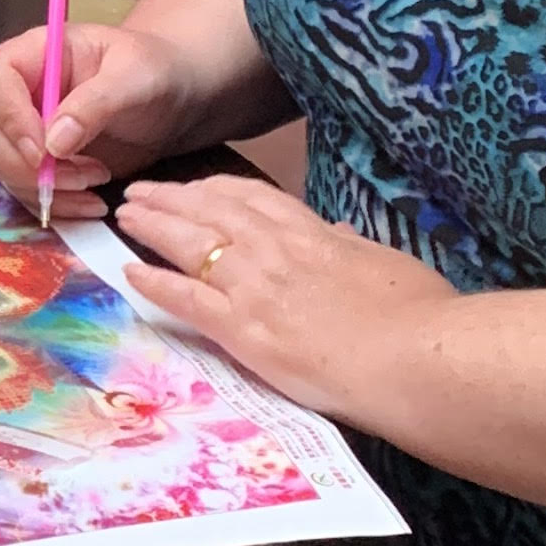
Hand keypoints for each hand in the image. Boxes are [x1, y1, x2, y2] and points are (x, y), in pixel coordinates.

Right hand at [0, 19, 211, 213]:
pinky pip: (24, 188)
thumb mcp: (135, 76)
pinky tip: (90, 203)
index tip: (44, 151)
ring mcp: (22, 128)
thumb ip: (95, 102)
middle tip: (76, 177)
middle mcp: (17, 90)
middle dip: (23, 164)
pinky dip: (53, 203)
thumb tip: (54, 144)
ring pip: (0, 165)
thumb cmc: (153, 70)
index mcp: (34, 53)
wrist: (170, 98)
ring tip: (95, 183)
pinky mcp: (36, 162)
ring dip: (41, 187)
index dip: (9, 117)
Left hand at [111, 174, 455, 426]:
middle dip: (174, 197)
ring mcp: (255, 288)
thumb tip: (340, 235)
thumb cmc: (420, 316)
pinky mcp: (242, 330)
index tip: (198, 187)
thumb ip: (354, 249)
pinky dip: (153, 282)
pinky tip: (128, 272)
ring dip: (153, 225)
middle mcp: (277, 251)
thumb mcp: (387, 265)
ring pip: (190, 243)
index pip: (256, 198)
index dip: (218, 189)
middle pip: (213, 210)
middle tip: (142, 189)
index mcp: (315, 235)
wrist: (416, 358)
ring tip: (126, 215)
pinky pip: (185, 298)